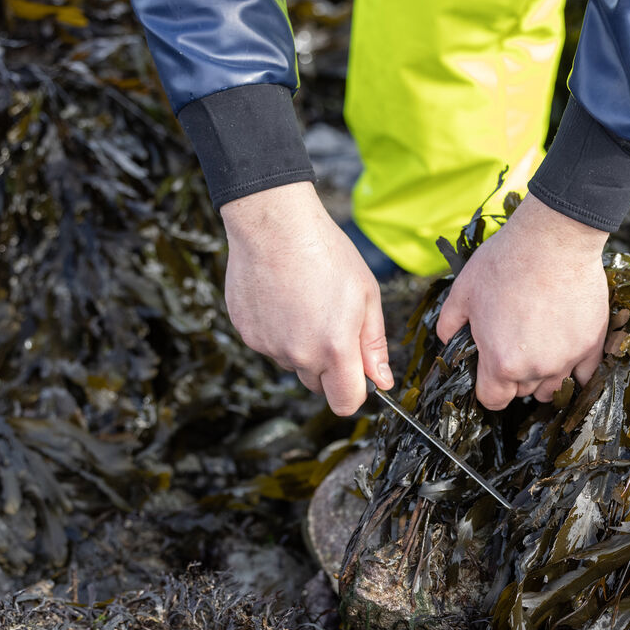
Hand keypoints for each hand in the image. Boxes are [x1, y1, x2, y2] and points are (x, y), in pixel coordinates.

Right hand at [220, 182, 392, 415]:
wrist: (275, 225)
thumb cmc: (326, 253)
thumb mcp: (366, 296)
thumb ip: (373, 345)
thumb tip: (381, 381)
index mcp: (334, 349)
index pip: (345, 403)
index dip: (354, 391)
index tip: (357, 372)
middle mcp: (299, 355)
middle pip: (318, 385)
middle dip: (328, 367)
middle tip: (330, 323)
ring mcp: (268, 346)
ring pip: (292, 363)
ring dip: (301, 346)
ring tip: (304, 303)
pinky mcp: (247, 334)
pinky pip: (269, 345)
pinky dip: (277, 331)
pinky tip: (282, 299)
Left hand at [436, 194, 608, 409]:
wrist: (554, 238)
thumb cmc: (506, 262)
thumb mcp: (463, 292)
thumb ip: (450, 325)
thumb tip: (448, 341)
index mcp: (501, 362)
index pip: (492, 400)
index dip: (487, 388)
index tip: (488, 372)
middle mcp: (536, 368)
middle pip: (522, 393)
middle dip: (513, 376)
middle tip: (512, 343)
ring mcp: (568, 358)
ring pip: (554, 387)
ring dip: (543, 375)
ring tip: (538, 345)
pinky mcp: (593, 344)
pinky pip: (585, 375)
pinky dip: (574, 369)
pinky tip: (564, 350)